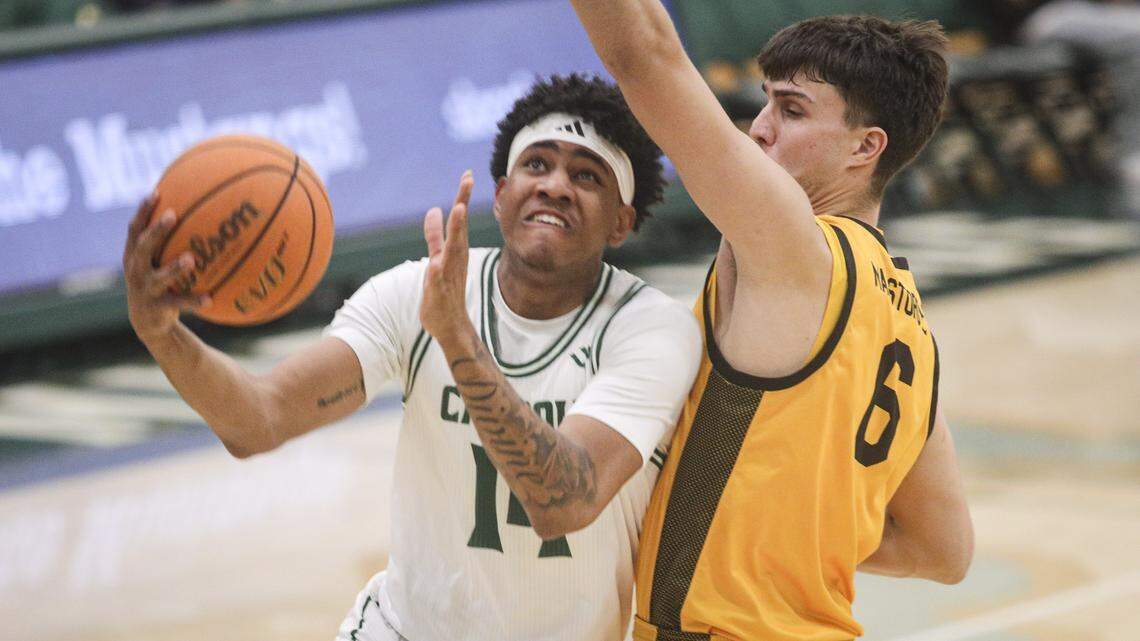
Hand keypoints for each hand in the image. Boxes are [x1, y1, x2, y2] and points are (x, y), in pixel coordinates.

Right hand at [122, 192, 209, 342]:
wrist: (147, 321)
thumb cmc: (158, 282)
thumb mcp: (157, 261)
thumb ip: (169, 241)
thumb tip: (199, 212)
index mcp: (134, 255)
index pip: (135, 228)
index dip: (143, 211)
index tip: (156, 193)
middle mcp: (135, 269)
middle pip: (143, 246)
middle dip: (156, 230)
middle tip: (172, 215)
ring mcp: (145, 289)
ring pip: (160, 276)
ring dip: (174, 267)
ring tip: (191, 259)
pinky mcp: (157, 307)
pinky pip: (178, 303)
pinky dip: (194, 301)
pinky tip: (211, 299)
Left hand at [420, 170, 474, 342]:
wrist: (452, 326)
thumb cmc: (446, 291)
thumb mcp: (437, 257)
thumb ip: (434, 235)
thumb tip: (434, 210)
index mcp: (455, 250)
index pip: (459, 219)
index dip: (462, 197)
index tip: (467, 174)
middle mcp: (455, 258)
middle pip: (459, 227)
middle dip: (462, 203)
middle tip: (468, 180)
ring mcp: (448, 274)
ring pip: (452, 249)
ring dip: (456, 230)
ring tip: (458, 210)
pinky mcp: (440, 291)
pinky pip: (438, 279)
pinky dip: (437, 271)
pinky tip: (433, 264)